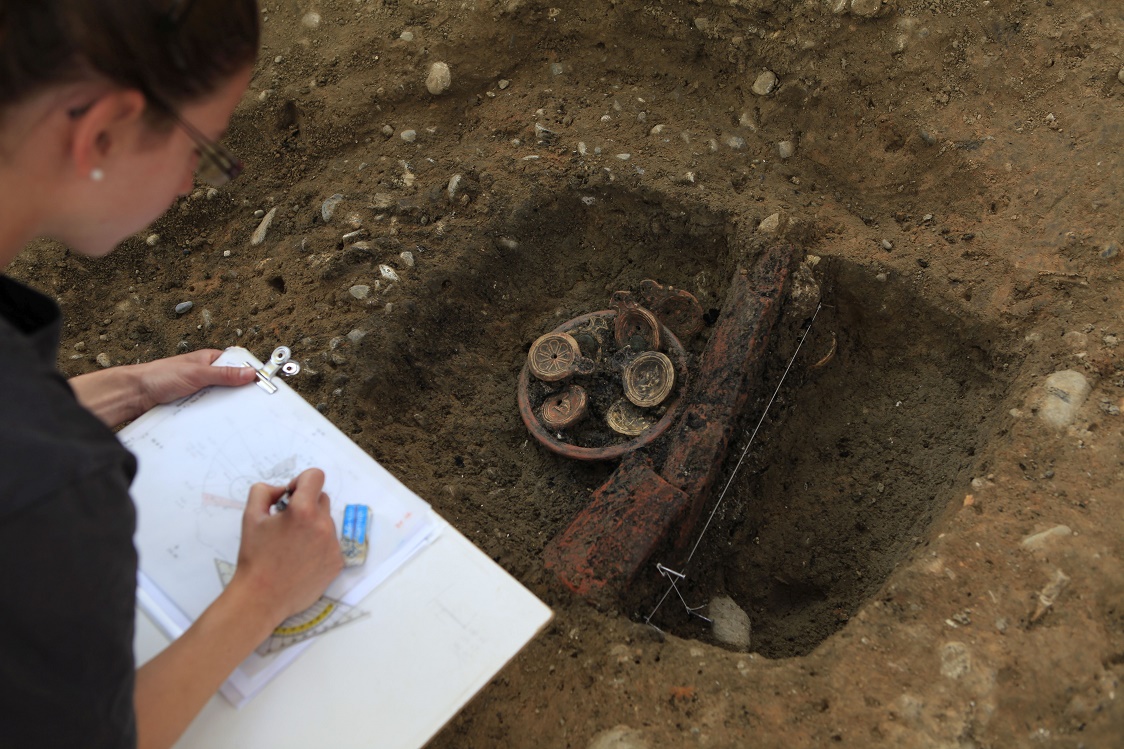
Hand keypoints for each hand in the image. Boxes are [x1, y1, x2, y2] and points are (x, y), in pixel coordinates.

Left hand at [134, 349, 256, 412]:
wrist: (134, 395)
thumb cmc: (159, 376)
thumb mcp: (196, 373)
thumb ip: (223, 374)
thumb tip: (249, 373)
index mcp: (209, 360)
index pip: (237, 365)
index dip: (250, 374)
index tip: (264, 385)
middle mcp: (206, 374)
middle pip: (231, 384)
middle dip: (239, 394)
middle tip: (252, 405)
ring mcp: (199, 390)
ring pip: (221, 399)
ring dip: (224, 406)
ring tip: (236, 415)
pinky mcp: (192, 404)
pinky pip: (209, 409)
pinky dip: (213, 414)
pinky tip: (218, 421)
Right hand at [229, 468, 343, 625]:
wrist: (262, 597)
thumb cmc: (255, 557)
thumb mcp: (250, 516)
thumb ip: (264, 491)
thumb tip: (282, 489)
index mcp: (303, 511)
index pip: (316, 476)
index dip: (301, 481)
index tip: (290, 497)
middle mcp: (323, 525)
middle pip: (322, 499)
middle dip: (306, 505)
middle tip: (287, 524)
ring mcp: (333, 545)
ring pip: (326, 522)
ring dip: (313, 526)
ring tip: (292, 546)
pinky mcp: (337, 562)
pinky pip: (331, 543)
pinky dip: (319, 545)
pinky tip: (301, 559)